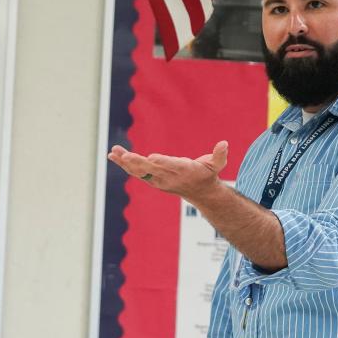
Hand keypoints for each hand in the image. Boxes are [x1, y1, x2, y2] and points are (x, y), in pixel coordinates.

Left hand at [107, 141, 228, 199]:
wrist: (200, 193)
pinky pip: (136, 171)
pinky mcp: (152, 179)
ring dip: (126, 162)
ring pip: (140, 170)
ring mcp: (158, 179)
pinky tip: (113, 155)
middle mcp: (168, 176)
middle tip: (125, 155)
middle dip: (137, 162)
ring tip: (113, 152)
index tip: (152, 157)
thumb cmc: (207, 174)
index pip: (171, 165)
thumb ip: (220, 155)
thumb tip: (224, 143)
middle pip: (151, 168)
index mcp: (183, 170)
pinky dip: (124, 164)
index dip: (162, 161)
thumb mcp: (216, 165)